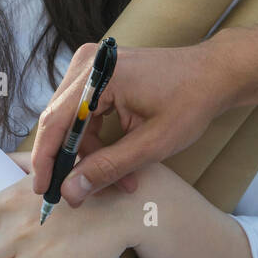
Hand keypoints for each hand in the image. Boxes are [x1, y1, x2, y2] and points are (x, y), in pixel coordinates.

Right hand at [30, 41, 231, 206]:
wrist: (213, 74)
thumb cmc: (190, 102)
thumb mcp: (152, 143)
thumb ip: (109, 167)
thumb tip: (70, 191)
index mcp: (100, 74)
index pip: (56, 121)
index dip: (46, 160)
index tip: (44, 191)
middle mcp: (88, 64)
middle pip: (60, 120)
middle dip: (72, 161)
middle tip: (80, 194)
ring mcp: (92, 65)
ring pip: (72, 120)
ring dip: (89, 153)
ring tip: (120, 181)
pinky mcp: (98, 73)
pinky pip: (84, 111)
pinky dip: (96, 138)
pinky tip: (117, 160)